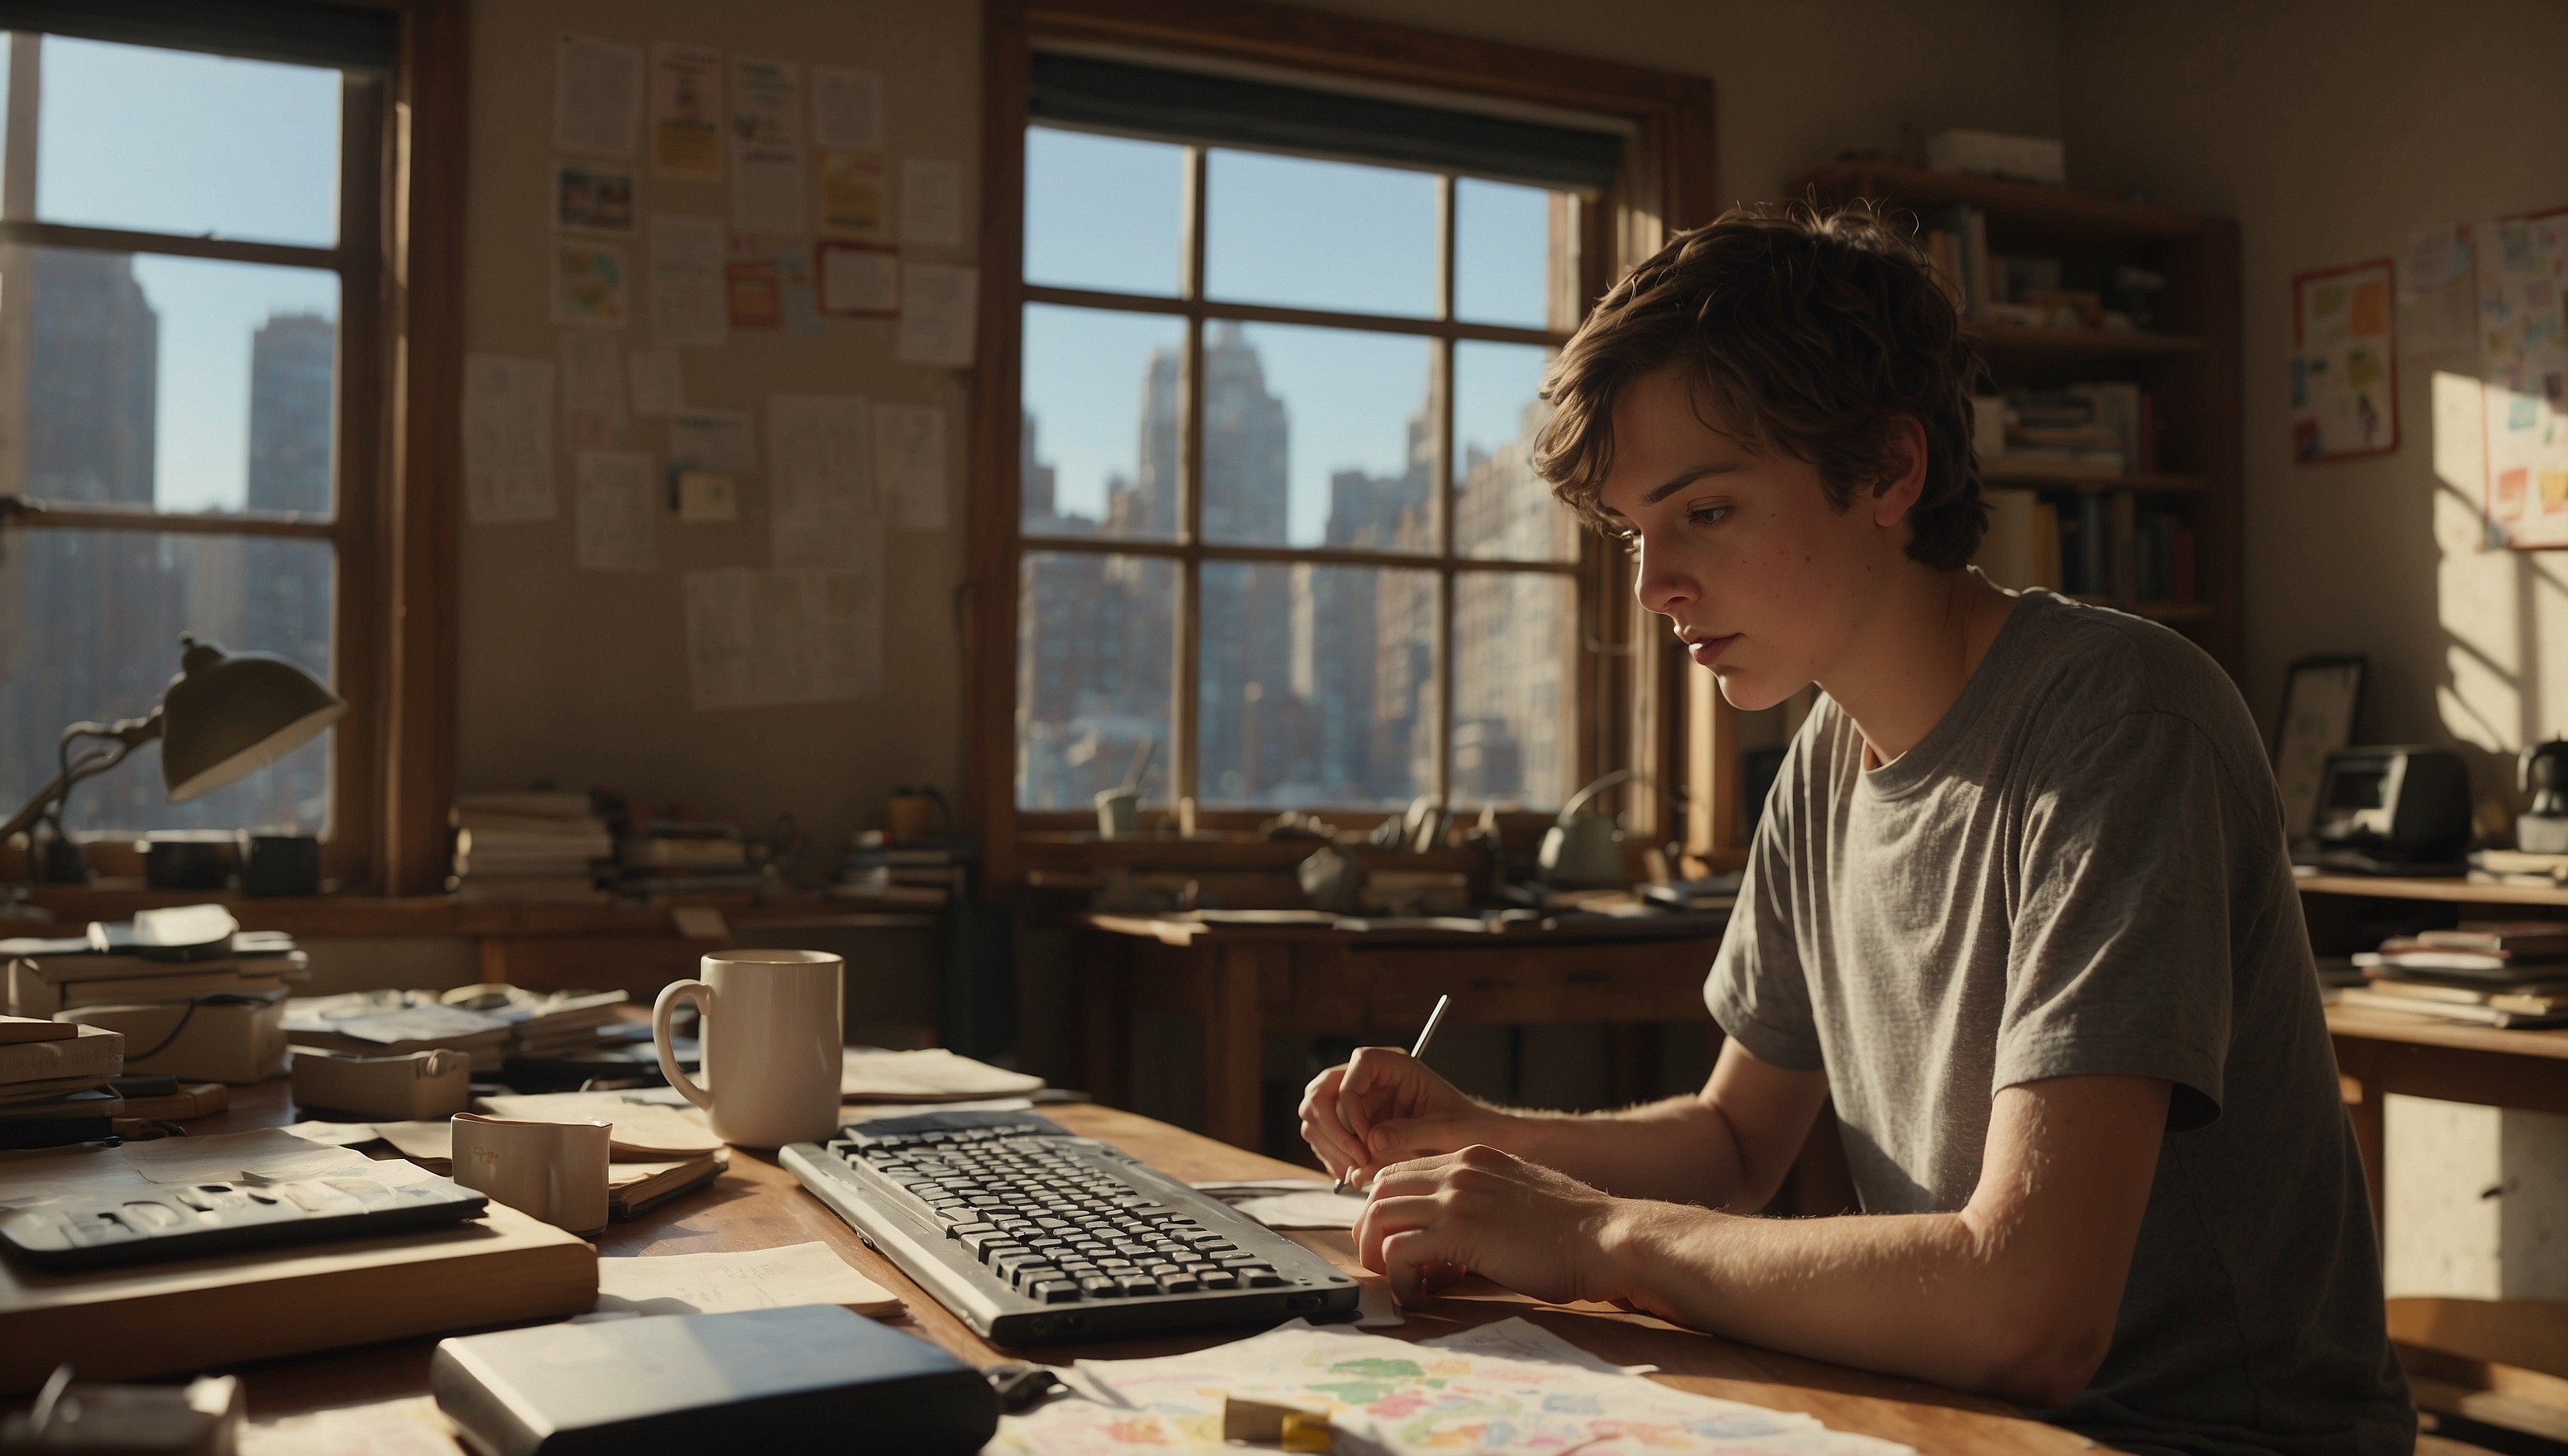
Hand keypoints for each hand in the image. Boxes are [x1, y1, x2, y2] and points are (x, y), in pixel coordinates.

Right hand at [1298, 1047, 1502, 1187]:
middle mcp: (1371, 1079)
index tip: (1365, 1138)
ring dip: (1330, 1147)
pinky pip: (1326, 1138)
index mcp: (1395, 1066)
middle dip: (1331, 1130)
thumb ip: (1411, 1133)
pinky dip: (1334, 1158)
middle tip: (1355, 1161)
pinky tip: (1355, 1174)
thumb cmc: (1468, 1127)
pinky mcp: (1354, 1125)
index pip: (1354, 1070)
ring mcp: (1359, 1102)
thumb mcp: (1446, 1131)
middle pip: (1323, 1090)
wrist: (1474, 1141)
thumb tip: (1372, 1141)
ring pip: (1317, 1116)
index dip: (1351, 1104)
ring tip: (1357, 1171)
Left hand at [1355, 1145, 1643, 1306]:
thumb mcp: (1520, 1195)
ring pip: (1380, 1217)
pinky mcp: (1460, 1232)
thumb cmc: (1575, 1228)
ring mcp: (1457, 1197)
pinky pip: (1400, 1252)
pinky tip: (1420, 1295)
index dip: (1389, 1210)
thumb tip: (1457, 1236)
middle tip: (1387, 1265)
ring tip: (1402, 1283)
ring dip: (1379, 1255)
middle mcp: (1459, 1169)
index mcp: (1473, 1158)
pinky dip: (1400, 1279)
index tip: (1400, 1242)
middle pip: (1379, 1190)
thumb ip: (1484, 1202)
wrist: (1605, 1237)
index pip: (1401, 1172)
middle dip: (1372, 1231)